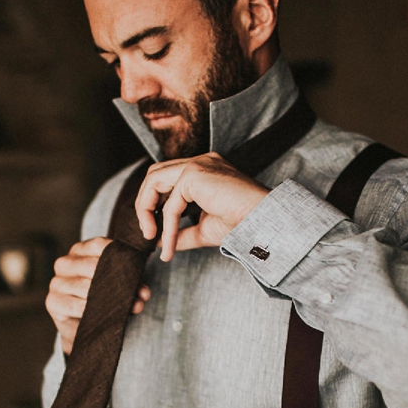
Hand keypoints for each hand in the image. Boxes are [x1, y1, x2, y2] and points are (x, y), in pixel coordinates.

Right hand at [46, 236, 150, 354]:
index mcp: (79, 251)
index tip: (137, 268)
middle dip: (120, 281)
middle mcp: (64, 263)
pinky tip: (108, 315)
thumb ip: (129, 281)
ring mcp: (56, 282)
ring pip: (86, 286)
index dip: (119, 255)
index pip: (99, 245)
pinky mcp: (53, 302)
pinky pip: (77, 305)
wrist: (84, 326)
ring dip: (112, 299)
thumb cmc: (102, 298)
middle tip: (142, 295)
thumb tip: (144, 293)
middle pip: (93, 265)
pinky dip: (95, 311)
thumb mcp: (116, 283)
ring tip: (134, 307)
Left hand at [135, 153, 269, 261]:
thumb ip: (180, 232)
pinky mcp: (195, 173)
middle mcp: (200, 162)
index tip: (154, 231)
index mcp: (203, 170)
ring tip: (151, 237)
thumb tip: (157, 242)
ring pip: (154, 182)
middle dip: (145, 204)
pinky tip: (169, 245)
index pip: (165, 178)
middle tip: (148, 233)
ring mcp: (198, 164)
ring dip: (147, 211)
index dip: (154, 203)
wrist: (262, 222)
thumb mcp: (203, 229)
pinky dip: (166, 226)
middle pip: (155, 175)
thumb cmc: (241, 224)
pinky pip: (170, 204)